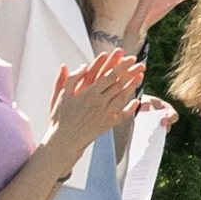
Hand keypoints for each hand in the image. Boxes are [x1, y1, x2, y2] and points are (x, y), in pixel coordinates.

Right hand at [44, 49, 142, 166]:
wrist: (64, 141)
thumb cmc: (60, 117)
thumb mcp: (61, 96)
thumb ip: (70, 79)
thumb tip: (83, 66)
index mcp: (89, 94)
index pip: (109, 76)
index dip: (121, 66)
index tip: (129, 58)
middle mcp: (100, 103)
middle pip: (120, 85)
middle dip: (131, 73)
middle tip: (141, 64)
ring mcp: (105, 114)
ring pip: (123, 97)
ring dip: (133, 86)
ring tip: (140, 77)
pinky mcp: (108, 124)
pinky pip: (122, 115)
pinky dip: (130, 108)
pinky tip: (136, 101)